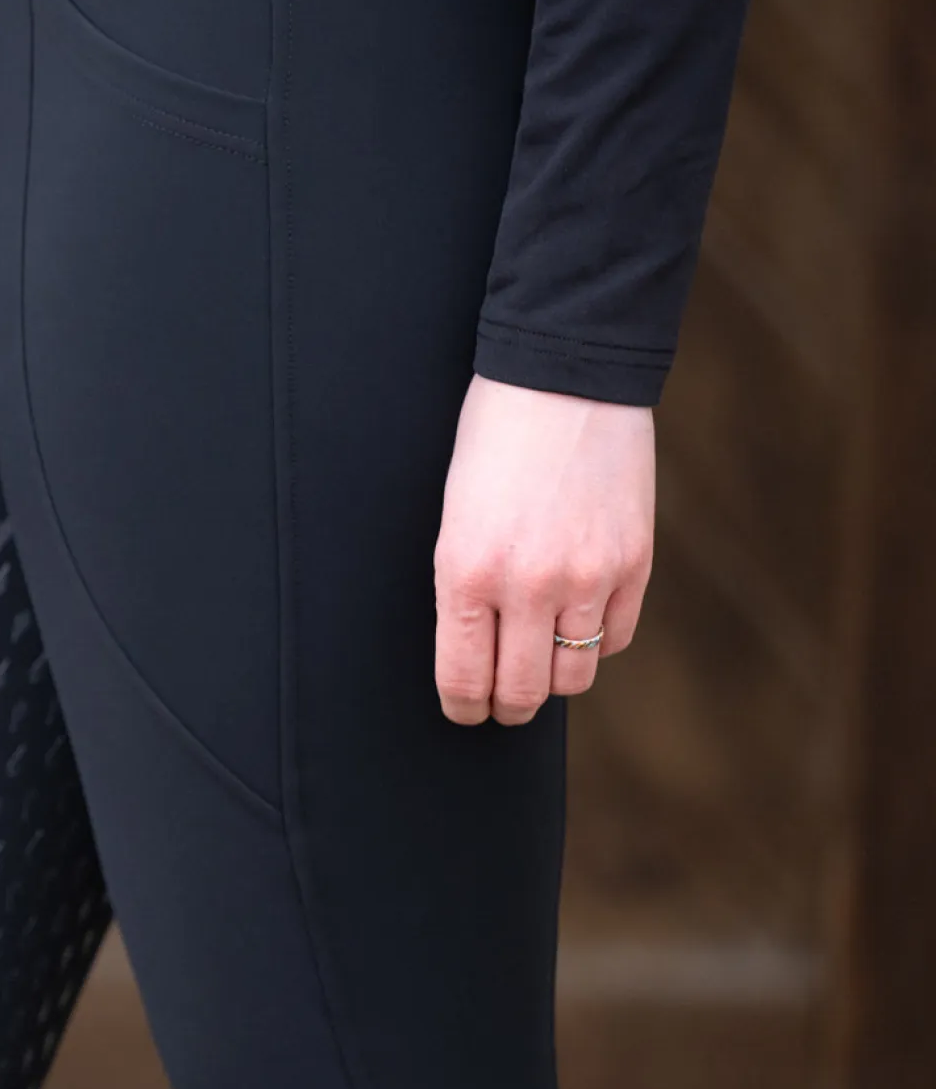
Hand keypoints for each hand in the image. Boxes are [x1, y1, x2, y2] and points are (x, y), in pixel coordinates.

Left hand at [433, 374, 654, 724]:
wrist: (564, 376)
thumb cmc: (494, 439)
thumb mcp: (454, 516)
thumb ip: (466, 586)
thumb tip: (478, 652)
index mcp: (465, 571)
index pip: (463, 680)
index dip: (463, 709)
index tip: (465, 712)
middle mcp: (527, 586)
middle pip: (522, 693)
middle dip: (506, 708)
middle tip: (502, 704)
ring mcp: (588, 577)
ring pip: (574, 677)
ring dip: (554, 678)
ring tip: (541, 662)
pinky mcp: (635, 563)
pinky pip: (618, 636)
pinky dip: (598, 639)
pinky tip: (580, 617)